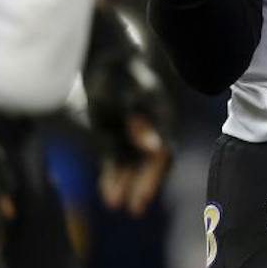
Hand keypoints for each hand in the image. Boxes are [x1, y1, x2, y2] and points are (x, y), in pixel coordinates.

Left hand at [85, 48, 172, 215]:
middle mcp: (150, 130)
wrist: (103, 59)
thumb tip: (155, 148)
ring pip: (131, 166)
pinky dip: (111, 178)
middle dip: (142, 186)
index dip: (154, 174)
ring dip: (125, 185)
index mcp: (160, 118)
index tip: (143, 194)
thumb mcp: (129, 95)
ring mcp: (131, 135)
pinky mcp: (113, 138)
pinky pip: (115, 162)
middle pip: (149, 164)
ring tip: (114, 203)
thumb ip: (141, 121)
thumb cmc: (120, 72)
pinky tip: (106, 194)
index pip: (163, 152)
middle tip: (134, 208)